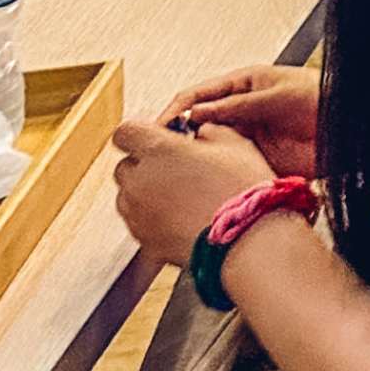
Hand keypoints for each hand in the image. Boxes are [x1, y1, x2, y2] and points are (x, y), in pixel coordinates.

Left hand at [111, 119, 276, 272]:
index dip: (141, 133)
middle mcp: (139, 180)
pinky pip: (138, 221)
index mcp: (158, 150)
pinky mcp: (142, 239)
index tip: (158, 137)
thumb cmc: (241, 188)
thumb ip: (208, 131)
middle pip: (125, 166)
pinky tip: (182, 215)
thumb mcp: (234, 143)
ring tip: (181, 196)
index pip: (126, 132)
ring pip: (128, 196)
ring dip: (147, 191)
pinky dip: (153, 216)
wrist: (244, 238)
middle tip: (176, 168)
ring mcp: (137, 213)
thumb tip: (199, 132)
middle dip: (145, 165)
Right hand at [156, 65, 320, 177]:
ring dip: (188, 159)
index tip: (157, 128)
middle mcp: (237, 112)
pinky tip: (197, 183)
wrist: (350, 128)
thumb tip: (196, 111)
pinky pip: (221, 167)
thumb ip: (239, 104)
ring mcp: (242, 137)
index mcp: (241, 87)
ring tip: (171, 171)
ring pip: (203, 148)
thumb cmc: (323, 97)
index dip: (174, 111)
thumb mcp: (278, 95)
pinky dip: (207, 175)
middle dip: (173, 138)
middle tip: (155, 154)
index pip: (196, 95)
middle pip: (193, 124)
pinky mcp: (249, 160)